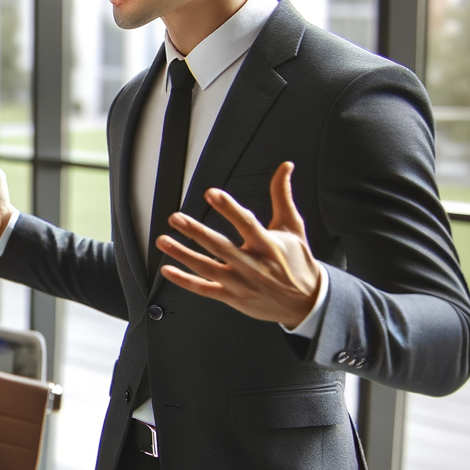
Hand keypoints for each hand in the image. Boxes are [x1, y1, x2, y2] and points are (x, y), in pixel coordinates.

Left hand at [156, 162, 323, 327]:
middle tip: (176, 218)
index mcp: (268, 245)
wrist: (307, 302)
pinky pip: (204, 289)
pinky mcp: (233, 297)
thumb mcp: (293, 227)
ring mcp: (241, 283)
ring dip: (182, 254)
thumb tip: (284, 167)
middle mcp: (253, 265)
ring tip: (163, 241)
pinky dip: (184, 281)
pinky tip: (167, 270)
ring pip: (207, 268)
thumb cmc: (297, 262)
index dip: (229, 208)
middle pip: (220, 246)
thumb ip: (282, 195)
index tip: (211, 194)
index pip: (247, 223)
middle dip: (196, 232)